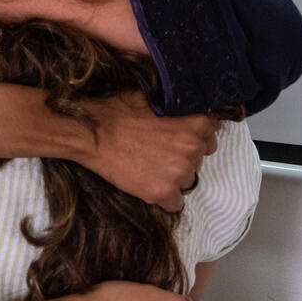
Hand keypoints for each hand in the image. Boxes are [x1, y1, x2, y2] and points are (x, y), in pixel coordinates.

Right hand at [80, 91, 219, 211]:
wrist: (90, 134)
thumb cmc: (115, 112)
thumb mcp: (150, 97)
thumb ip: (176, 106)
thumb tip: (186, 109)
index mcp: (195, 123)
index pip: (211, 133)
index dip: (194, 136)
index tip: (178, 138)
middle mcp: (193, 148)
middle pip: (198, 160)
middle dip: (182, 157)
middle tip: (157, 152)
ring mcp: (180, 172)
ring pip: (187, 181)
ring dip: (172, 177)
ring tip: (147, 166)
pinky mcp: (163, 192)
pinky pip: (174, 203)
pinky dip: (163, 197)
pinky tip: (146, 183)